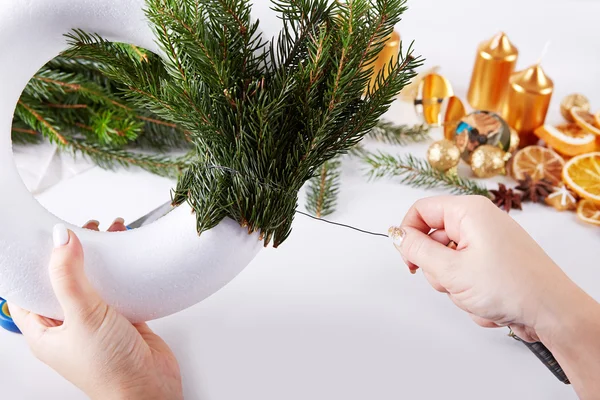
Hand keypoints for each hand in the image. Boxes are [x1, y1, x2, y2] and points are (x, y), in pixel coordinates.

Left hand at [9, 219, 182, 399]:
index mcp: (45, 330)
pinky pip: (120, 288)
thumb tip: (59, 240)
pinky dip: (124, 271)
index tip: (48, 235)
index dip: (37, 260)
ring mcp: (98, 321)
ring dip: (102, 259)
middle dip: (74, 253)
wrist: (150, 389)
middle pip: (65, 279)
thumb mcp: (82, 317)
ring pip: (94, 281)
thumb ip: (69, 276)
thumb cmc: (109, 371)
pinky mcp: (125, 318)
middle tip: (84, 230)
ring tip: (109, 235)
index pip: (31, 288)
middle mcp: (70, 325)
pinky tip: (128, 258)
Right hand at [390, 195, 575, 341]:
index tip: (408, 261)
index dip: (408, 234)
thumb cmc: (510, 286)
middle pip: (433, 239)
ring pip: (448, 262)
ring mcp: (488, 243)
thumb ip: (417, 250)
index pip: (421, 210)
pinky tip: (488, 302)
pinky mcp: (494, 262)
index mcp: (468, 211)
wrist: (553, 312)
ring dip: (454, 285)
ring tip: (475, 295)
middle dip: (437, 268)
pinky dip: (469, 292)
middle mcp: (479, 221)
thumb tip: (396, 235)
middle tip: (453, 282)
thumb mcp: (451, 270)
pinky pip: (466, 274)